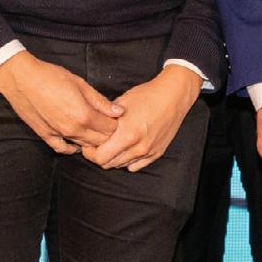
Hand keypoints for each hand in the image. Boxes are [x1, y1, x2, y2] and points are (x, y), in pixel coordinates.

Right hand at [0, 50, 123, 152]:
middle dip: (107, 134)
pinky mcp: (46, 136)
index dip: (116, 124)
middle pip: (99, 140)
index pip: (110, 129)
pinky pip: (63, 149)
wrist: (22, 79)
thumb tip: (118, 111)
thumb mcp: (80, 84)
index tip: (116, 117)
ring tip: (95, 130)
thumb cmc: (51, 77)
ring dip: (92, 140)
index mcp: (84, 115)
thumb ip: (100, 101)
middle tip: (108, 124)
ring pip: (84, 146)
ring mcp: (59, 134)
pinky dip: (72, 148)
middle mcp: (73, 129)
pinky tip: (77, 141)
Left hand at [85, 67, 203, 171]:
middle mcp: (138, 148)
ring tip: (113, 144)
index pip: (100, 157)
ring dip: (114, 157)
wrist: (173, 96)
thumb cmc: (147, 96)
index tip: (88, 145)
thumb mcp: (121, 103)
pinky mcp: (156, 153)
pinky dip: (128, 160)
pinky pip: (136, 165)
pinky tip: (127, 148)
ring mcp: (148, 152)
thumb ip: (105, 119)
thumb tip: (92, 128)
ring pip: (121, 165)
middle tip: (98, 145)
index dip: (90, 152)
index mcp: (127, 135)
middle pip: (109, 164)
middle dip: (100, 155)